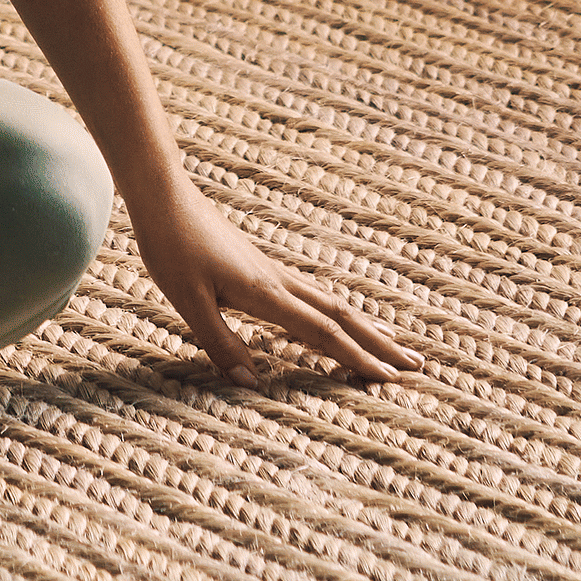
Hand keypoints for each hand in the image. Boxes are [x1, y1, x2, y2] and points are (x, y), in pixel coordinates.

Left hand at [133, 169, 421, 387]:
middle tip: (417, 365)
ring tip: (393, 343)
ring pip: (331, 302)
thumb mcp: (188, 302)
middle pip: (342, 316)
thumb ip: (221, 344)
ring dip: (364, 327)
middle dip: (379, 343)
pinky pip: (312, 295)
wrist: (163, 195)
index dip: (357, 358)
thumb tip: (254, 385)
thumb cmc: (172, 247)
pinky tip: (336, 319)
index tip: (390, 379)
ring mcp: (273, 272)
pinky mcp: (261, 266)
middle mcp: (279, 282)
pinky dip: (336, 313)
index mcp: (266, 294)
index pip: (323, 332)